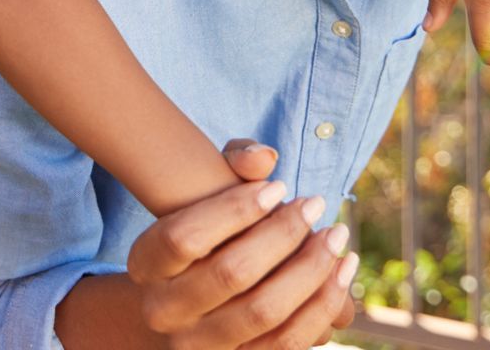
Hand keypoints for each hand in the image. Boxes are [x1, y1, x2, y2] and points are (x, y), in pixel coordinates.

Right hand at [76, 140, 350, 349]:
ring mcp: (199, 345)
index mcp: (146, 264)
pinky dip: (324, 305)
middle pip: (230, 273)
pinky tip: (342, 270)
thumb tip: (263, 159)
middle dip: (284, 235)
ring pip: (265, 311)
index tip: (278, 186)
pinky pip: (289, 343)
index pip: (183, 237)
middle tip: (315, 204)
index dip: (234, 210)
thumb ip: (232, 164)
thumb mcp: (205, 198)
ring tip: (337, 236)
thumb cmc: (208, 234)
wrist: (192, 306)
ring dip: (312, 270)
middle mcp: (164, 310)